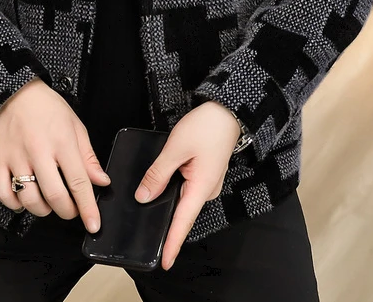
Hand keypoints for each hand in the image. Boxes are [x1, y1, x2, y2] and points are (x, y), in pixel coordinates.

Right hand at [0, 76, 110, 233]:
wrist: (16, 92)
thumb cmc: (49, 108)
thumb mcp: (76, 126)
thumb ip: (88, 157)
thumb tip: (101, 182)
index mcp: (62, 141)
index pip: (79, 182)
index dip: (87, 207)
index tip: (93, 224)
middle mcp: (39, 151)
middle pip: (55, 196)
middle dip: (67, 211)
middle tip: (71, 209)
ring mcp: (16, 157)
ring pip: (30, 200)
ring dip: (43, 210)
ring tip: (49, 202)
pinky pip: (4, 194)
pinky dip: (16, 205)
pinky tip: (25, 200)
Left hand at [134, 101, 240, 269]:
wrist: (228, 110)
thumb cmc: (206, 126)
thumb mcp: (175, 148)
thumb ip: (158, 174)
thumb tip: (144, 197)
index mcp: (202, 187)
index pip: (183, 222)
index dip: (172, 243)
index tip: (164, 262)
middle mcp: (207, 189)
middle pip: (181, 212)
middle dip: (165, 222)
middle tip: (145, 232)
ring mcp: (207, 182)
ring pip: (182, 198)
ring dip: (167, 201)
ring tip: (149, 204)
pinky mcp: (205, 173)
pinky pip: (186, 187)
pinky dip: (173, 188)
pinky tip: (161, 185)